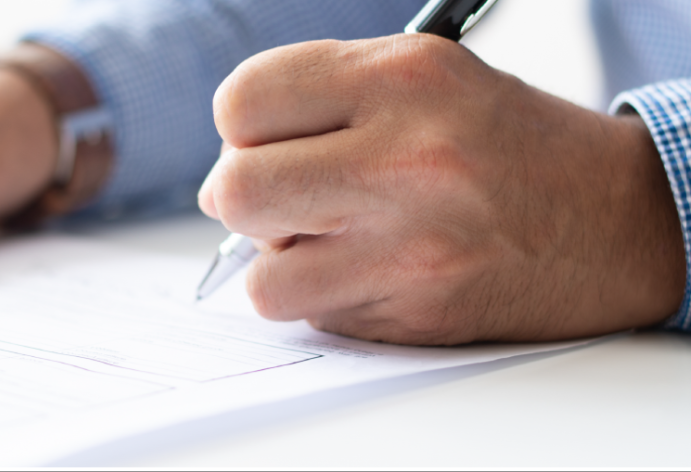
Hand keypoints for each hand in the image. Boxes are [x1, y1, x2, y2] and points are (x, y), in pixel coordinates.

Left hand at [198, 34, 684, 344]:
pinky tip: (371, 270)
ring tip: (326, 240)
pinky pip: (315, 316)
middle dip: (240, 197)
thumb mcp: (422, 77)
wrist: (614, 219)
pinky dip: (324, 298)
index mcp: (403, 77)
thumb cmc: (502, 143)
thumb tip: (228, 160)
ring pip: (263, 278)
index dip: (241, 128)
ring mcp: (413, 244)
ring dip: (280, 264)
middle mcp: (408, 158)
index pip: (242, 103)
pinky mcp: (419, 311)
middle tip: (277, 198)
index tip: (263, 140)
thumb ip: (321, 100)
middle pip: (236, 190)